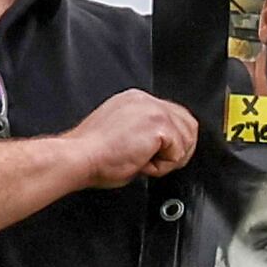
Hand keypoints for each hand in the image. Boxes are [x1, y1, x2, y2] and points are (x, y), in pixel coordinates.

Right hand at [60, 89, 198, 184]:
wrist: (78, 157)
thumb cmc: (93, 154)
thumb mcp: (123, 134)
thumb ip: (145, 132)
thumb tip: (165, 146)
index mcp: (135, 100)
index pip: (174, 117)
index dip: (172, 142)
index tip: (156, 155)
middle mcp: (145, 100)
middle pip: (188, 125)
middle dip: (178, 150)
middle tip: (152, 162)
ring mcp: (153, 110)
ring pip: (186, 140)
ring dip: (168, 159)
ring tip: (141, 161)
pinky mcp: (158, 124)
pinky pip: (178, 153)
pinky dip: (162, 166)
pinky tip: (140, 162)